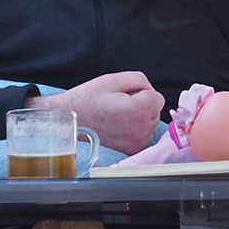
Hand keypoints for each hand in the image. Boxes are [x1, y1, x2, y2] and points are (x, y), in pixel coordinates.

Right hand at [30, 72, 163, 155]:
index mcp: (139, 111)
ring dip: (139, 116)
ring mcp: (137, 142)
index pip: (157, 97)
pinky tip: (119, 124)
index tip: (124, 95)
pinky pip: (144, 133)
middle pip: (155, 110)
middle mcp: (141, 130)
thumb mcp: (115, 79)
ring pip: (150, 122)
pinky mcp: (133, 149)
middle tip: (118, 104)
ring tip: (117, 114)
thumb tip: (151, 90)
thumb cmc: (88, 99)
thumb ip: (141, 80)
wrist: (70, 120)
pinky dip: (136, 127)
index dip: (141, 91)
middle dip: (141, 103)